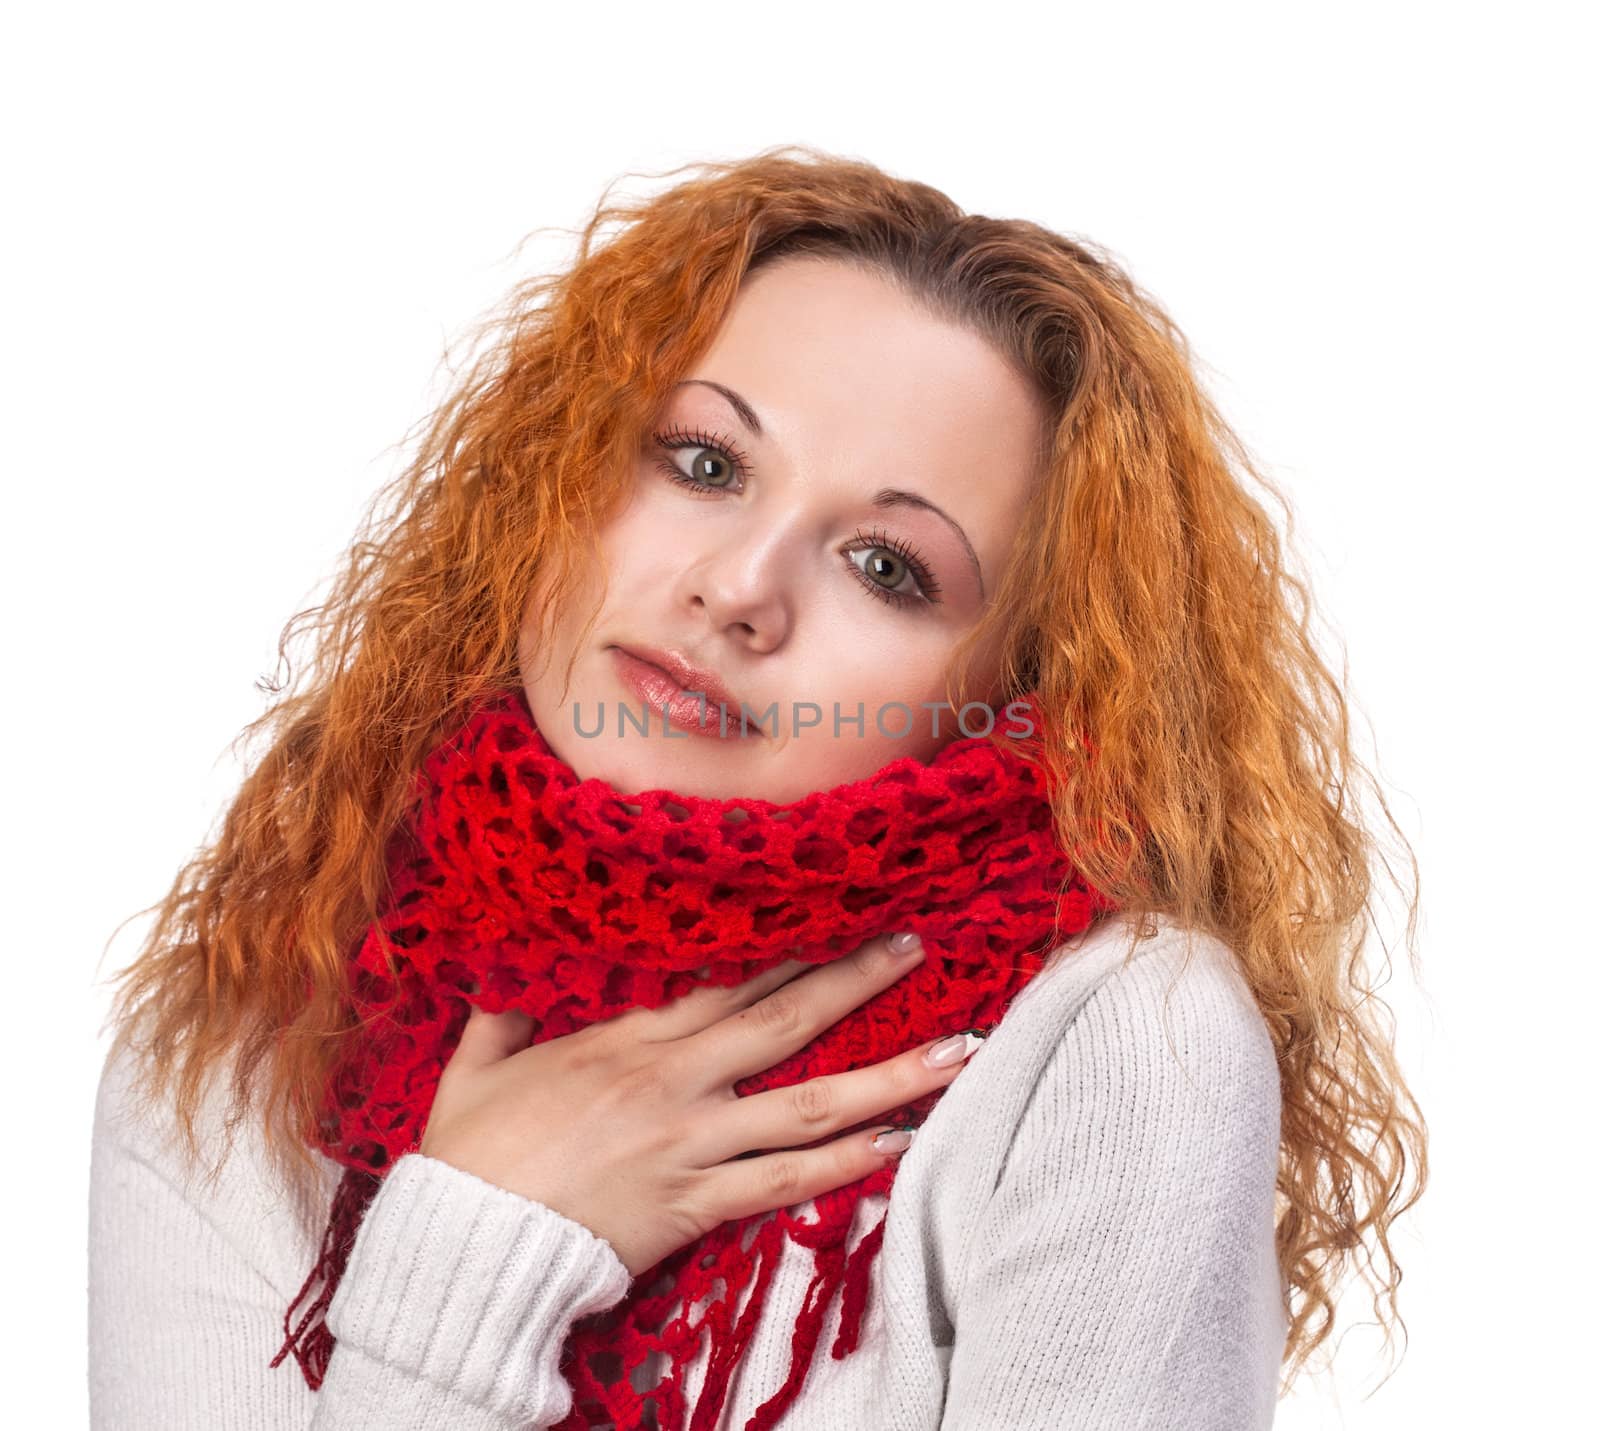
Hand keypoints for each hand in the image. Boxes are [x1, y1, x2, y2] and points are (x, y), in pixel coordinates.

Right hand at [416, 931, 980, 1276]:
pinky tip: (901, 1144)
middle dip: (857, 981)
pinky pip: (788, 1181)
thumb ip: (498, 1018)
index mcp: (627, 1039)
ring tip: (955, 1053)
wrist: (465, 1243)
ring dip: (890, 1076)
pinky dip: (848, 1162)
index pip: (727, 980)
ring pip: (809, 1102)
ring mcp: (693, 1142)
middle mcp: (674, 1080)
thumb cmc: (469, 1156)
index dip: (790, 947)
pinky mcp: (697, 1203)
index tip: (839, 913)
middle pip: (786, 1021)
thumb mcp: (477, 1069)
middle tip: (917, 946)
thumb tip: (495, 979)